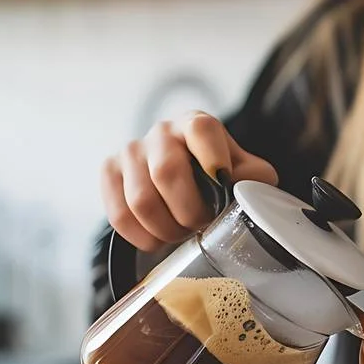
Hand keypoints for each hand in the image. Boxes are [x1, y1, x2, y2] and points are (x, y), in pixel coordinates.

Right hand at [101, 112, 277, 251]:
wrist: (186, 182)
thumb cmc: (219, 177)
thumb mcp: (246, 174)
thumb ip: (253, 178)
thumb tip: (243, 191)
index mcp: (197, 125)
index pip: (202, 130)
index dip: (213, 158)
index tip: (222, 183)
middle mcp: (162, 132)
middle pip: (167, 172)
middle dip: (189, 211)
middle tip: (201, 224)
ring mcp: (132, 150)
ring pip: (141, 200)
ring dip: (166, 228)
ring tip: (181, 232)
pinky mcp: (110, 171)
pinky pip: (119, 214)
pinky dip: (141, 236)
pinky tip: (158, 238)